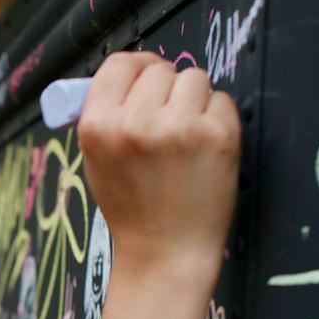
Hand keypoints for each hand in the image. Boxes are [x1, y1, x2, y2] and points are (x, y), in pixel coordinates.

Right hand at [77, 52, 240, 280]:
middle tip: (169, 126)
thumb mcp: (97, 162)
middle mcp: (135, 123)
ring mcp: (178, 128)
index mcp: (97, 126)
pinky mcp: (217, 136)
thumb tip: (129, 72)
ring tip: (187, 140)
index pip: (120, 64)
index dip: (138, 70)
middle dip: (168, 91)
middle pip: (160, 70)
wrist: (165, 254)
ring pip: (194, 78)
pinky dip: (218, 120)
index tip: (148, 81)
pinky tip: (205, 151)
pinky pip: (222, 101)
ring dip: (195, 101)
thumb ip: (108, 116)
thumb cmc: (134, 210)